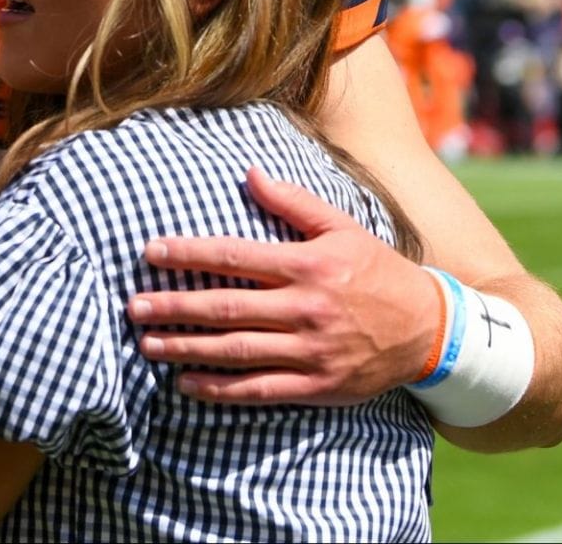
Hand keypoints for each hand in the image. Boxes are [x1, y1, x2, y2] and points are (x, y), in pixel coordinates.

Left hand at [128, 167, 441, 406]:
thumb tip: (250, 173)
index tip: (151, 253)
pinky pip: (259, 389)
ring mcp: (310, 351)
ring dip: (187, 348)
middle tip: (133, 306)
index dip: (190, 254)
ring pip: (237, 351)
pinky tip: (188, 383)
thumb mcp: (342, 227)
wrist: (428, 330)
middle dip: (175, 306)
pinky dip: (221, 389)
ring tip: (147, 344)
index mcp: (308, 265)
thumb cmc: (377, 271)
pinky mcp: (316, 386)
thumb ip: (293, 202)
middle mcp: (306, 308)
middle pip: (228, 307)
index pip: (236, 257)